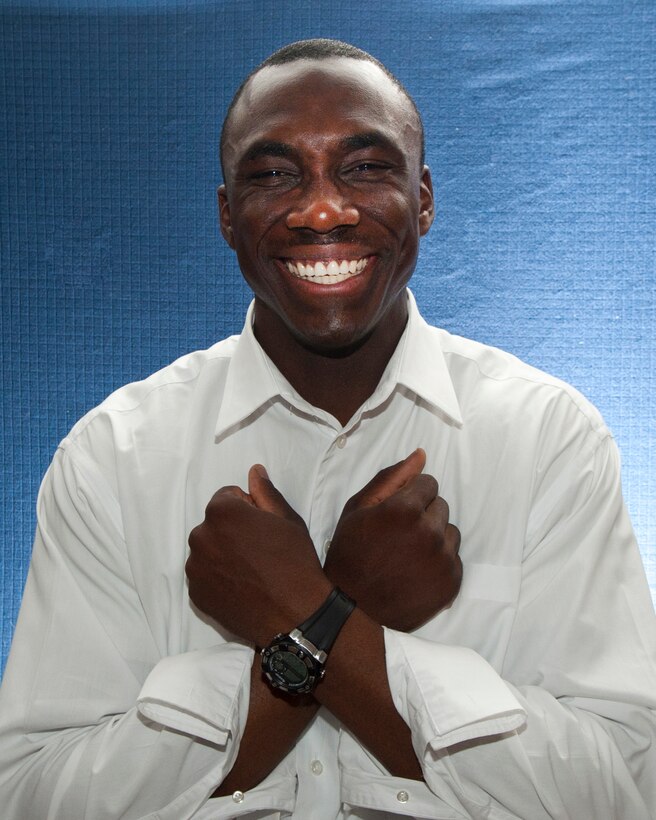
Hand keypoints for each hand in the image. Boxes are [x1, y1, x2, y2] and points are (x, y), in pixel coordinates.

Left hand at [186, 466, 331, 646]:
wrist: (294, 615)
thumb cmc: (295, 562)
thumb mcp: (287, 519)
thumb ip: (265, 492)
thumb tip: (254, 471)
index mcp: (221, 512)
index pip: (227, 497)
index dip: (248, 509)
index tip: (263, 528)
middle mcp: (200, 536)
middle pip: (214, 524)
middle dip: (231, 531)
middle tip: (259, 551)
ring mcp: (195, 568)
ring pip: (207, 550)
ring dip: (222, 554)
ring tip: (251, 571)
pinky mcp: (195, 594)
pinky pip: (204, 576)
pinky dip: (218, 578)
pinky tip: (242, 587)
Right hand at [324, 449, 461, 630]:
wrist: (352, 609)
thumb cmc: (350, 554)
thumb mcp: (358, 509)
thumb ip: (391, 478)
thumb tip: (421, 455)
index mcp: (405, 509)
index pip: (429, 484)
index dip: (411, 496)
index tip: (397, 513)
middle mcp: (430, 532)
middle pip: (441, 506)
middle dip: (424, 515)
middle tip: (399, 536)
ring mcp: (443, 559)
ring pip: (450, 532)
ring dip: (435, 538)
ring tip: (409, 554)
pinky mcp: (452, 583)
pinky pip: (455, 559)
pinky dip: (440, 563)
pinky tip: (417, 572)